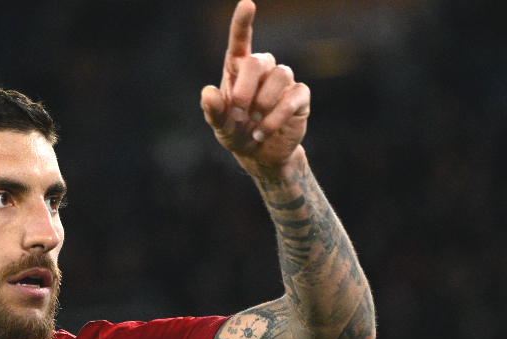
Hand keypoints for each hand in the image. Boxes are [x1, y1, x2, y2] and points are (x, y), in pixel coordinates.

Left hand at [201, 0, 309, 172]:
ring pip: (280, 76)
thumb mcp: (220, 126)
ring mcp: (283, 81)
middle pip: (259, 61)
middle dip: (246, 88)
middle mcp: (262, 70)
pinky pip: (293, 97)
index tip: (247, 4)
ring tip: (254, 124)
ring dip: (263, 103)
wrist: (261, 155)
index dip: (243, 22)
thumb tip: (207, 92)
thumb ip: (213, 110)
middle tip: (237, 111)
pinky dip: (276, 116)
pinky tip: (264, 132)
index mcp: (238, 70)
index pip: (241, 40)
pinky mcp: (300, 97)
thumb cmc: (237, 133)